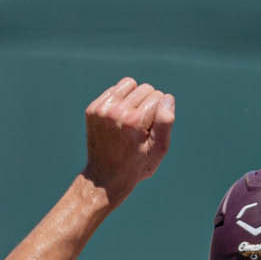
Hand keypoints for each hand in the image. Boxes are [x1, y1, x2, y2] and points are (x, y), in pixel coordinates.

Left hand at [83, 78, 175, 200]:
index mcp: (134, 121)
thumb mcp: (158, 149)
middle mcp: (116, 111)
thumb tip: (167, 97)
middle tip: (142, 126)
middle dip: (149, 103)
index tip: (152, 130)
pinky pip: (115, 90)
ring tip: (132, 117)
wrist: (106, 175)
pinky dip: (121, 99)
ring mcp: (102, 109)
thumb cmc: (137, 164)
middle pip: (145, 88)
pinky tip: (120, 117)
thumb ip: (166, 122)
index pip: (159, 97)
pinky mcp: (93, 108)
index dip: (160, 113)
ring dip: (135, 97)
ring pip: (130, 84)